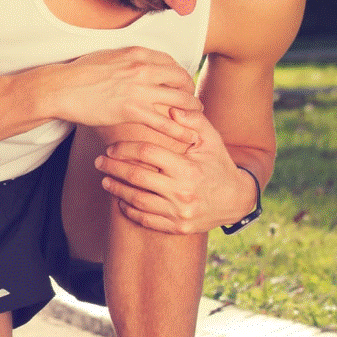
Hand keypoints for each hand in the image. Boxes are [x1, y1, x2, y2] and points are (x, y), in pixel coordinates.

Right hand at [52, 47, 201, 144]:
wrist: (62, 87)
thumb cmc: (80, 73)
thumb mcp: (109, 56)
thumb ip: (127, 60)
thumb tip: (135, 65)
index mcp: (137, 53)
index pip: (171, 62)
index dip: (180, 75)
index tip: (182, 85)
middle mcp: (143, 68)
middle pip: (181, 79)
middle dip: (190, 92)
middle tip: (192, 102)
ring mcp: (139, 89)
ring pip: (179, 99)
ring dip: (191, 110)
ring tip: (196, 118)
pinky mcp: (132, 110)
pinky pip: (164, 121)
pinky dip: (179, 130)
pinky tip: (188, 137)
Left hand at [94, 109, 255, 233]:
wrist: (237, 200)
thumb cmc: (220, 164)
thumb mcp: (211, 139)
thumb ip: (193, 121)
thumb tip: (171, 108)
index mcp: (187, 168)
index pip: (147, 153)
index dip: (125, 148)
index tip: (112, 148)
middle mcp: (182, 192)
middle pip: (136, 177)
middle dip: (113, 168)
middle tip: (99, 162)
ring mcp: (179, 212)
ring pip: (137, 201)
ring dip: (117, 190)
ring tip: (105, 180)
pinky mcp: (178, 227)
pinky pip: (146, 220)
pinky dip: (129, 211)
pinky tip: (120, 201)